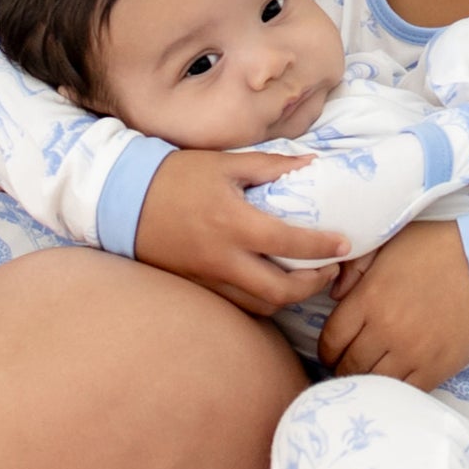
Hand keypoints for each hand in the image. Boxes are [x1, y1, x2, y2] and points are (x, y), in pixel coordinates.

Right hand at [134, 148, 344, 316]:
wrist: (123, 199)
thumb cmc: (176, 175)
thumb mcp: (224, 162)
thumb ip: (270, 166)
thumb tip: (312, 164)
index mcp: (234, 223)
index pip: (290, 244)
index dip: (323, 248)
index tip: (345, 244)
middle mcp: (224, 258)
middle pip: (280, 292)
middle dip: (312, 286)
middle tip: (329, 270)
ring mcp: (209, 278)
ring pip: (260, 305)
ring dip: (288, 297)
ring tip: (305, 278)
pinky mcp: (197, 287)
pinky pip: (237, 304)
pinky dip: (260, 299)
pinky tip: (270, 282)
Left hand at [317, 221, 468, 389]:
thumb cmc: (437, 248)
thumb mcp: (389, 244)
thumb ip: (355, 267)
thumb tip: (335, 295)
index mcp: (369, 298)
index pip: (331, 338)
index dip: (326, 348)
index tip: (332, 349)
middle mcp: (386, 330)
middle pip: (348, 365)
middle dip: (342, 366)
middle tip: (346, 364)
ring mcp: (411, 353)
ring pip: (372, 381)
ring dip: (366, 379)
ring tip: (368, 373)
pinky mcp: (436, 368)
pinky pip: (404, 390)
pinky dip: (394, 387)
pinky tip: (394, 378)